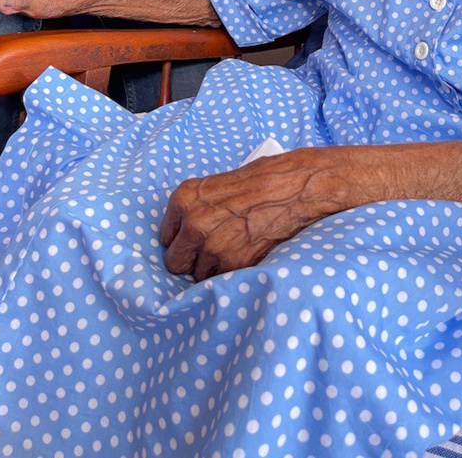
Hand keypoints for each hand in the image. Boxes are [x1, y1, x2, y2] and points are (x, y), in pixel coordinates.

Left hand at [160, 148, 340, 279]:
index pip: (166, 237)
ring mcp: (213, 246)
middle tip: (211, 250)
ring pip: (198, 275)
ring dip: (213, 268)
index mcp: (184, 198)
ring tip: (234, 249)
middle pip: (175, 262)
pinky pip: (221, 280)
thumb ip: (196, 209)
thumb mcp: (217, 186)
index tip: (195, 239)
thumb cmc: (260, 181)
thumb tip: (184, 235)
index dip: (183, 239)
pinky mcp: (234, 264)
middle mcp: (193, 223)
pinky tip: (245, 253)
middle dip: (191, 259)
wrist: (295, 187)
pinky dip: (232, 272)